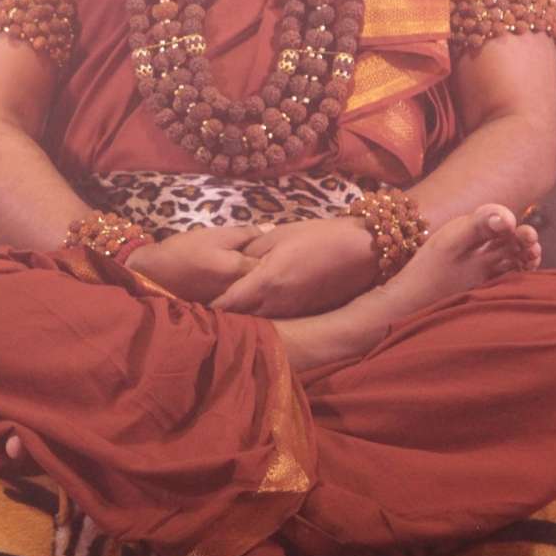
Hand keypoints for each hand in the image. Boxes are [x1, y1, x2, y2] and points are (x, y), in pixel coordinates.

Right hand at [122, 224, 265, 305]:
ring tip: (264, 271)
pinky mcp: (221, 308)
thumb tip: (268, 231)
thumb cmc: (186, 249)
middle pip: (265, 282)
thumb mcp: (216, 234)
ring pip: (254, 292)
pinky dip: (245, 292)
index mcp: (240, 269)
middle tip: (276, 259)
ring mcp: (231, 303)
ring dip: (260, 284)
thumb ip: (244, 234)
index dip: (279, 257)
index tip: (283, 250)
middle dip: (272, 272)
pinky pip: (241, 300)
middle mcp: (240, 291)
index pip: (271, 266)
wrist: (155, 273)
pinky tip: (244, 283)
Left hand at [207, 216, 379, 318]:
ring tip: (229, 317)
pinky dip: (267, 318)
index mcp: (265, 281)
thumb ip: (253, 249)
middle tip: (207, 315)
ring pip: (261, 320)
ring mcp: (292, 311)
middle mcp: (276, 302)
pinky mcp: (306, 313)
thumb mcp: (280, 235)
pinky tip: (261, 313)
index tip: (195, 310)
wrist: (360, 250)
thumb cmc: (318, 236)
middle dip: (226, 317)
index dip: (212, 308)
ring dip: (246, 319)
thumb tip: (233, 259)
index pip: (229, 302)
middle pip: (243, 316)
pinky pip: (279, 318)